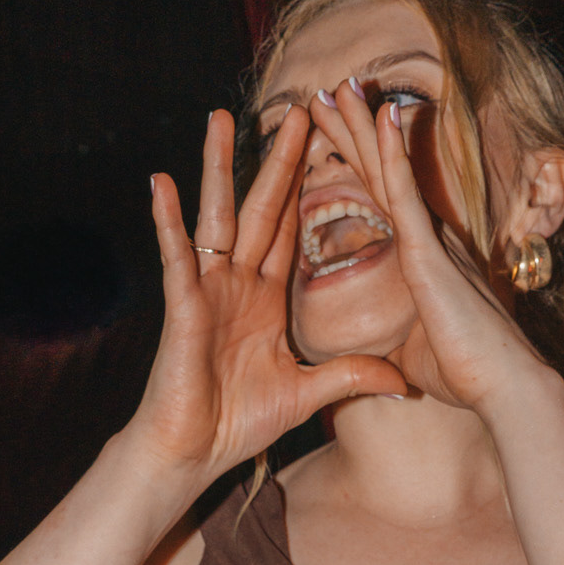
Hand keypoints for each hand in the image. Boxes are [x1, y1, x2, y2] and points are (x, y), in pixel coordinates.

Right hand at [129, 107, 405, 485]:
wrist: (192, 454)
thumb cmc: (236, 425)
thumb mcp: (307, 394)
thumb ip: (350, 376)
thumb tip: (401, 382)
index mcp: (265, 300)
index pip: (291, 230)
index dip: (307, 188)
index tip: (326, 146)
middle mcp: (236, 286)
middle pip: (261, 209)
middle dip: (278, 160)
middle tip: (296, 110)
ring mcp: (206, 292)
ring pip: (216, 217)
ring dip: (217, 168)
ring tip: (218, 118)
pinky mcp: (183, 308)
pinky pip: (176, 257)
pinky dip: (168, 221)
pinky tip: (162, 182)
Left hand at [311, 80, 552, 413]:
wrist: (502, 388)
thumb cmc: (464, 375)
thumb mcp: (410, 352)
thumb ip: (389, 339)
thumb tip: (371, 354)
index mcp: (422, 259)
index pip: (382, 200)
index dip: (359, 165)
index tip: (334, 133)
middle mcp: (428, 239)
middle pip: (381, 174)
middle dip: (353, 133)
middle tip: (328, 92)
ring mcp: (430, 241)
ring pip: (389, 172)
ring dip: (363, 128)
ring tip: (338, 87)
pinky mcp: (430, 253)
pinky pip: (405, 194)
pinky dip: (392, 154)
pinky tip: (380, 116)